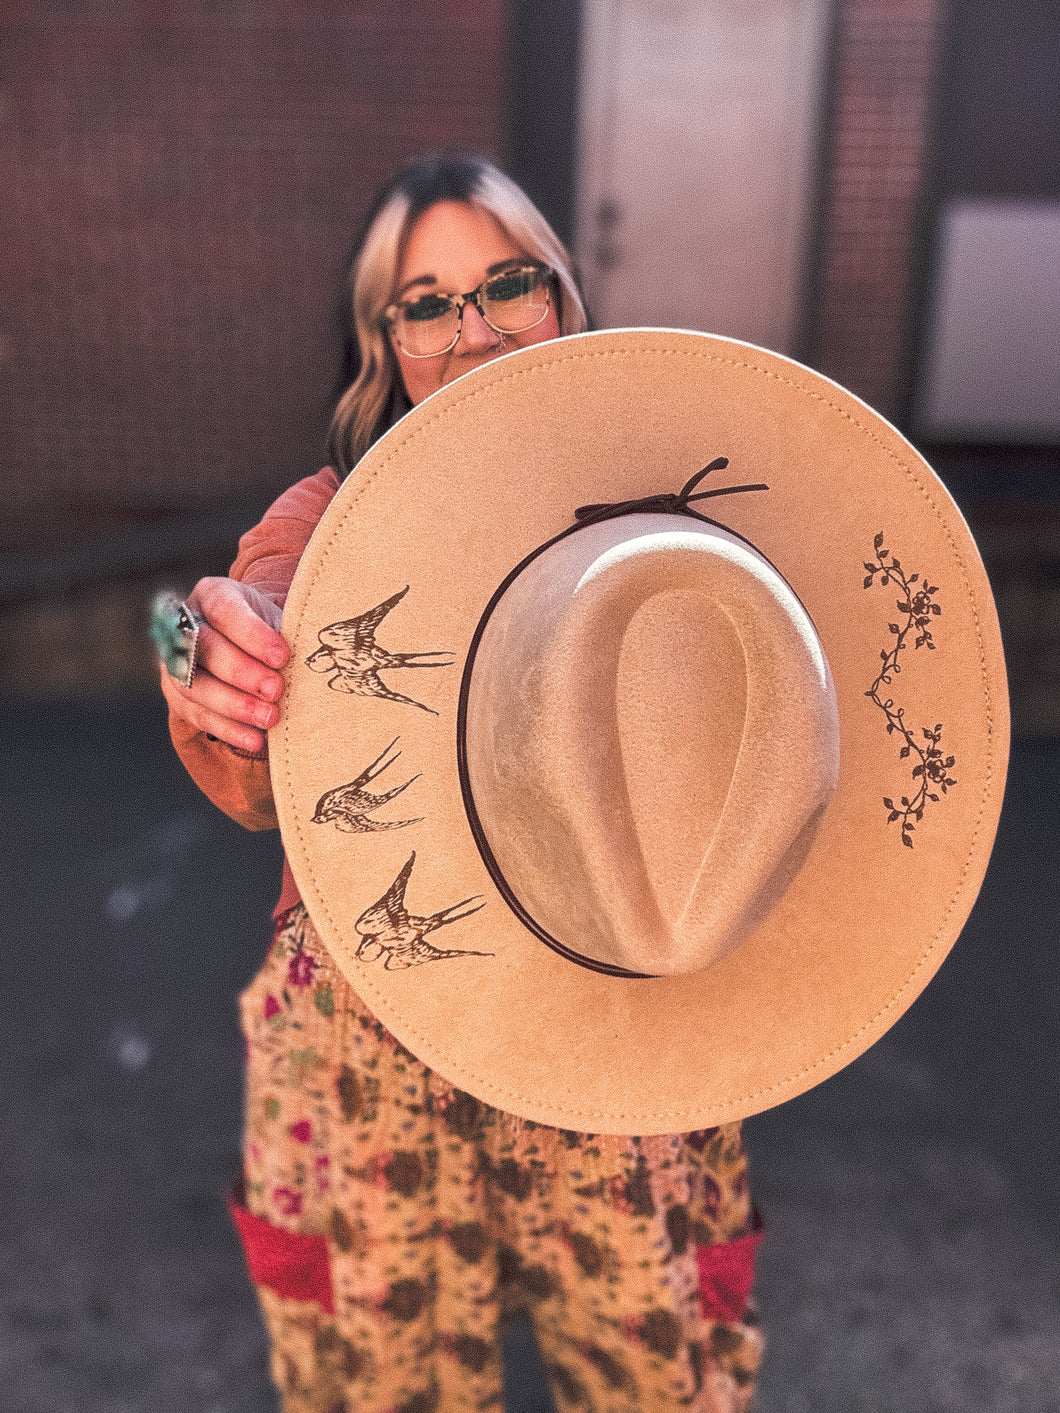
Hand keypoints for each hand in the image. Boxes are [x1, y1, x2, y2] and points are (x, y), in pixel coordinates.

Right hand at [159, 577, 289, 752]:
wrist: (252, 646)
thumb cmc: (270, 630)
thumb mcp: (278, 619)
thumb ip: (287, 633)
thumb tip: (311, 658)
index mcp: (212, 594)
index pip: (224, 610)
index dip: (252, 634)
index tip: (282, 656)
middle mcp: (185, 625)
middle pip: (205, 648)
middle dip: (243, 672)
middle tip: (276, 690)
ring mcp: (174, 662)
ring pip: (195, 685)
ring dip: (235, 705)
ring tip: (270, 717)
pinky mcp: (177, 696)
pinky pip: (198, 716)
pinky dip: (228, 729)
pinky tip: (255, 738)